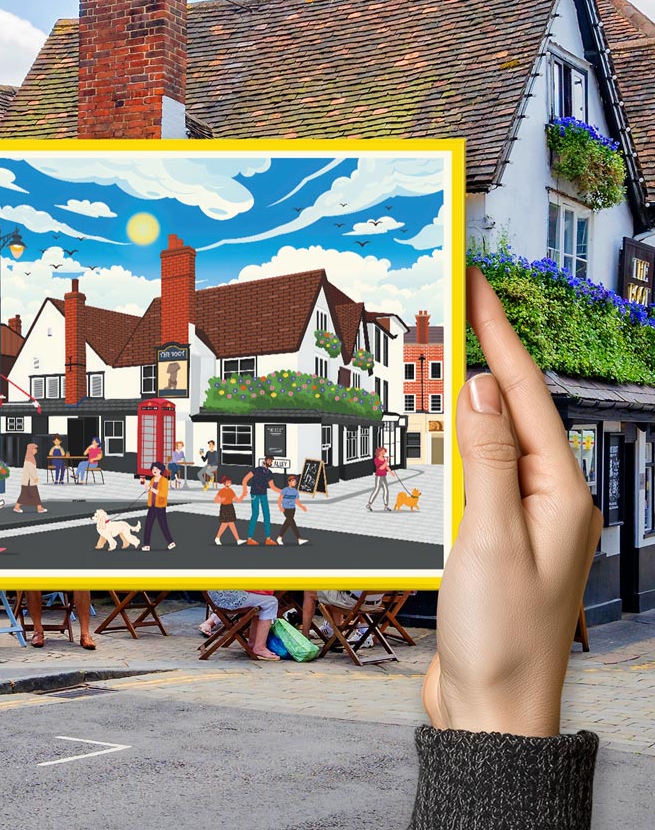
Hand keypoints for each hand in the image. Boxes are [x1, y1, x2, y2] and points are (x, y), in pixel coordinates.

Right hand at [423, 267, 600, 736]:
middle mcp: (548, 500)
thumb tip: (480, 386)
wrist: (491, 710)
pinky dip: (454, 440)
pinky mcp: (494, 536)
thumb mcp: (490, 537)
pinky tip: (436, 429)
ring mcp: (522, 518)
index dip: (499, 335)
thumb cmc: (502, 636)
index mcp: (561, 494)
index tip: (477, 286)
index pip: (523, 395)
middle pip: (513, 408)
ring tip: (443, 351)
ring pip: (492, 437)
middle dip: (486, 351)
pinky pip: (476, 470)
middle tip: (457, 302)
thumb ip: (487, 459)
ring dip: (467, 394)